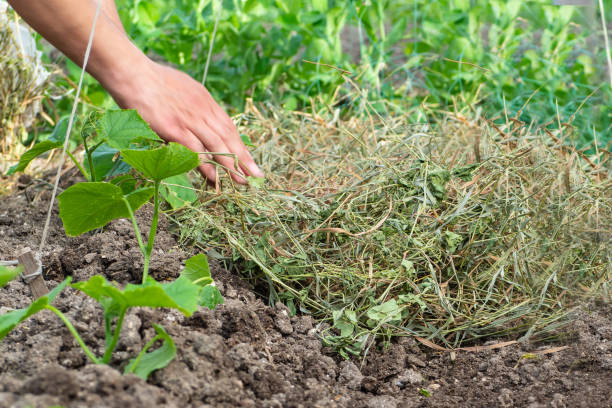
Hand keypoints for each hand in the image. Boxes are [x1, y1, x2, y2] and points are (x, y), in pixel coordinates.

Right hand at [109, 59, 262, 184]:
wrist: (133, 73)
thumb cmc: (152, 81)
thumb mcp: (182, 89)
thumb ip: (194, 104)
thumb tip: (199, 120)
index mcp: (206, 100)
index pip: (229, 126)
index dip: (240, 144)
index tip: (249, 159)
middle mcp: (203, 110)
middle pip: (229, 137)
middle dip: (244, 158)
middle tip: (257, 175)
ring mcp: (190, 120)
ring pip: (217, 145)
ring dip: (232, 165)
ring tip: (243, 181)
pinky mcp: (175, 128)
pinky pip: (196, 150)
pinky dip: (207, 165)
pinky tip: (216, 178)